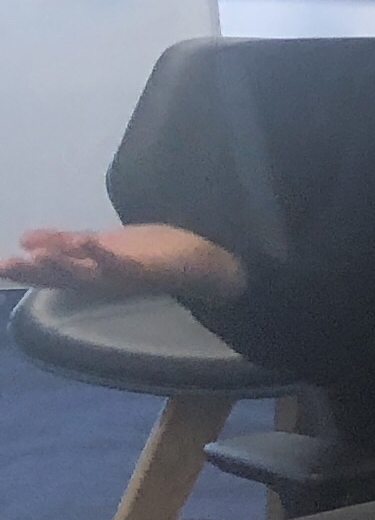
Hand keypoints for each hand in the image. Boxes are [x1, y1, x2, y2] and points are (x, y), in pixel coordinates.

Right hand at [0, 223, 241, 299]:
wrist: (208, 261)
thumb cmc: (153, 254)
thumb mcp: (103, 245)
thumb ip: (65, 243)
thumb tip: (24, 239)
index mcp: (91, 273)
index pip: (50, 271)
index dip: (23, 270)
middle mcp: (104, 280)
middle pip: (63, 277)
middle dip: (33, 272)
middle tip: (3, 266)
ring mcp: (126, 277)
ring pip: (87, 275)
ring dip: (62, 265)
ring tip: (36, 256)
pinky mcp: (150, 270)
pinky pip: (123, 265)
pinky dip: (105, 255)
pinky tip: (89, 242)